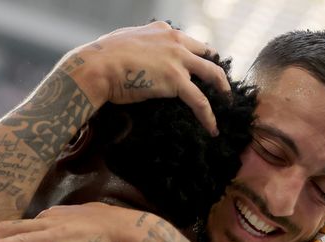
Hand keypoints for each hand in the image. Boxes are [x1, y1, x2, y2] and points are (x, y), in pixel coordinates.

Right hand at [66, 21, 229, 135]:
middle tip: (221, 85)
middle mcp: (175, 41)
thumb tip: (135, 57)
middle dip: (216, 69)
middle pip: (207, 54)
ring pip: (212, 74)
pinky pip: (200, 101)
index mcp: (163, 31)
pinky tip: (212, 128)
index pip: (189, 42)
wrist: (98, 66)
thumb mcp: (124, 41)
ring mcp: (178, 60)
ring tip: (226, 103)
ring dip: (222, 90)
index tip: (202, 66)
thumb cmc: (102, 57)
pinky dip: (209, 116)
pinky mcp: (176, 81)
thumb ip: (139, 46)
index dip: (198, 55)